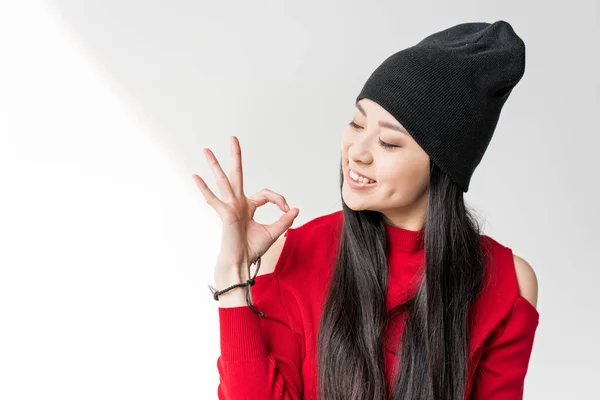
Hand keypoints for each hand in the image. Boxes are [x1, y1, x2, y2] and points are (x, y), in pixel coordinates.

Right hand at [192, 136, 299, 275]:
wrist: (241, 262)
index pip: (265, 194)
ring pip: (223, 181)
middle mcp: (238, 203)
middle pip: (236, 174)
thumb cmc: (252, 249)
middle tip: (233, 138)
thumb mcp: (274, 232)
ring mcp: (230, 206)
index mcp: (248, 206)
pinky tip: (195, 176)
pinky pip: (213, 199)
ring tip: (206, 150)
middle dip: (235, 156)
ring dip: (215, 165)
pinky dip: (204, 188)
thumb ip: (285, 220)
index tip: (287, 209)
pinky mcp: (224, 213)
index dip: (279, 199)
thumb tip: (296, 209)